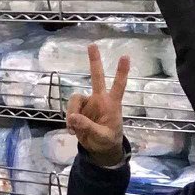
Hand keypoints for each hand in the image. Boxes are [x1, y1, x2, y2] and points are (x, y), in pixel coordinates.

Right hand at [66, 44, 129, 162]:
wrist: (99, 149)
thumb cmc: (107, 140)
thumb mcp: (101, 136)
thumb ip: (88, 127)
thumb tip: (73, 118)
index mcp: (111, 104)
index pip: (118, 85)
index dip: (122, 72)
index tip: (125, 56)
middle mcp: (99, 99)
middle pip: (97, 77)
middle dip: (94, 61)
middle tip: (92, 45)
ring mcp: (88, 104)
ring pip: (75, 99)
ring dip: (72, 112)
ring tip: (73, 128)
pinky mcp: (78, 111)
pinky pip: (70, 111)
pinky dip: (69, 120)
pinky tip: (72, 130)